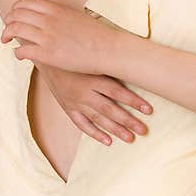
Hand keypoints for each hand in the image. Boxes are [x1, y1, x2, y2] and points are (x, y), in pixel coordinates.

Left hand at [1, 0, 112, 73]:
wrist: (109, 49)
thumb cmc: (95, 34)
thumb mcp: (74, 15)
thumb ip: (58, 14)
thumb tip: (47, 15)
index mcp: (55, 9)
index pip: (25, 2)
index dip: (15, 9)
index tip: (14, 16)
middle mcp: (48, 20)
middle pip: (16, 14)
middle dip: (8, 21)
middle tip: (7, 29)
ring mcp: (47, 37)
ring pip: (15, 29)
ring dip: (6, 34)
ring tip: (6, 40)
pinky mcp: (48, 54)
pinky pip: (23, 50)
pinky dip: (17, 52)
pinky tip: (20, 55)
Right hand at [37, 64, 151, 145]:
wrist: (46, 58)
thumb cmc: (73, 54)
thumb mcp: (90, 56)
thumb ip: (108, 63)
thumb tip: (133, 64)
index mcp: (92, 77)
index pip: (117, 91)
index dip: (133, 101)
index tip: (149, 110)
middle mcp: (84, 91)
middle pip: (109, 108)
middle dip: (128, 120)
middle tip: (143, 130)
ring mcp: (75, 101)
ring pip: (97, 118)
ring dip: (115, 129)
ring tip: (130, 138)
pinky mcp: (68, 108)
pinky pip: (82, 124)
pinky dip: (95, 133)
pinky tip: (108, 141)